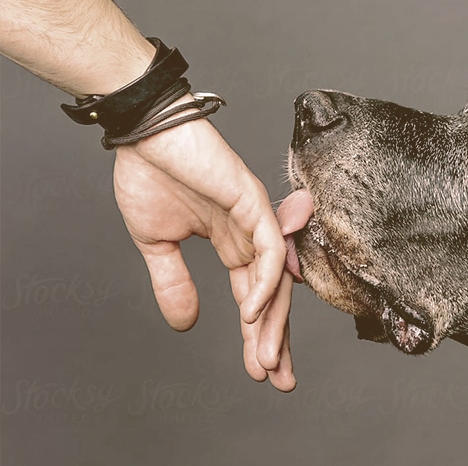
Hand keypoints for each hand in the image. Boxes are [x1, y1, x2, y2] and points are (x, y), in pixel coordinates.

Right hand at [112, 116, 295, 391]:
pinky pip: (267, 249)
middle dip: (276, 339)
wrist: (142, 134)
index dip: (258, 335)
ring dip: (271, 322)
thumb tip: (186, 325)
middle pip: (274, 296)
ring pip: (277, 279)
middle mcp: (250, 236)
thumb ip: (173, 283)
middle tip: (279, 379)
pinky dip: (263, 282)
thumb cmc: (150, 176)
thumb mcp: (157, 245)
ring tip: (267, 360)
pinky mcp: (252, 201)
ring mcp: (255, 219)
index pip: (254, 298)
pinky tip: (251, 313)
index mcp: (232, 245)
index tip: (261, 372)